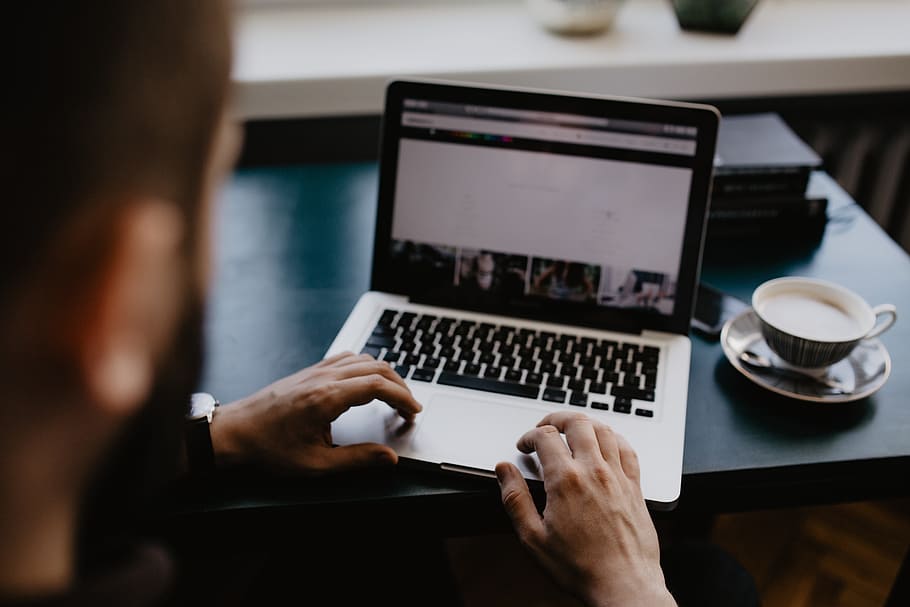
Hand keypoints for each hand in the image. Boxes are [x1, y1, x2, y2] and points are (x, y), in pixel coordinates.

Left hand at [209, 352, 421, 475]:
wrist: (233, 433)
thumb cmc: (268, 450)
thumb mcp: (315, 464)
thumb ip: (356, 460)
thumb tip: (388, 459)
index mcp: (326, 398)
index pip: (377, 386)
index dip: (403, 397)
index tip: (414, 411)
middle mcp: (322, 378)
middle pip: (375, 367)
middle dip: (400, 385)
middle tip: (410, 407)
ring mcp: (314, 371)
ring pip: (361, 358)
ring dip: (384, 373)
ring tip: (394, 395)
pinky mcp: (308, 371)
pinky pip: (345, 358)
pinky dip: (365, 366)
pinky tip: (366, 382)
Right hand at [495, 412, 675, 606]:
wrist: (624, 586)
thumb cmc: (579, 568)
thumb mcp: (532, 538)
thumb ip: (515, 499)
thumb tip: (503, 470)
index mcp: (566, 481)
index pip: (545, 437)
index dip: (529, 436)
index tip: (523, 446)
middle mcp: (594, 471)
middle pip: (577, 422)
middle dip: (556, 419)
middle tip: (545, 428)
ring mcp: (618, 476)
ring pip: (603, 429)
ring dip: (584, 423)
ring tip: (571, 430)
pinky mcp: (635, 486)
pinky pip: (627, 448)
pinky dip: (613, 437)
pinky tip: (605, 442)